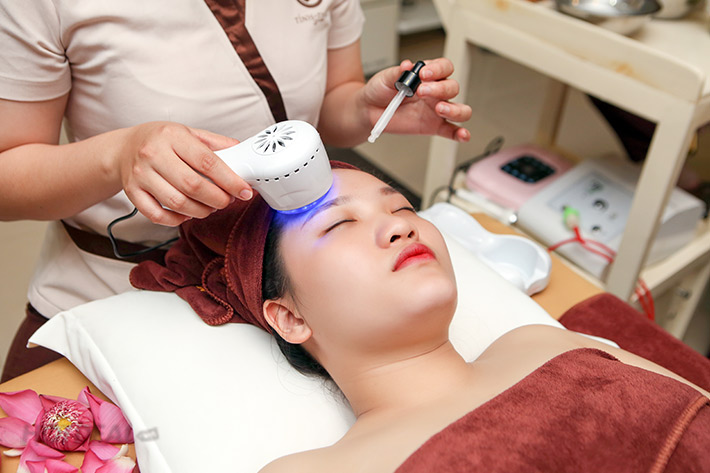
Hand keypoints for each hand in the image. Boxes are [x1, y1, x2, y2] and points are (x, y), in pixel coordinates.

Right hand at [118, 122, 251, 225]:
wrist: (124, 148)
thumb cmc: (161, 141)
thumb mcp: (188, 132)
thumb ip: (216, 143)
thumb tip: (241, 154)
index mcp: (172, 136)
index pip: (207, 162)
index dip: (230, 180)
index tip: (244, 191)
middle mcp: (153, 154)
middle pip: (193, 186)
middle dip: (218, 199)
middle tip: (228, 201)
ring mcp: (140, 175)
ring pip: (177, 203)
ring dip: (201, 211)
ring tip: (211, 207)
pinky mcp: (132, 192)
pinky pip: (158, 215)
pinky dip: (177, 220)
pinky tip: (188, 213)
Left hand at [362, 58, 471, 141]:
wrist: (370, 109)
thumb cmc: (380, 90)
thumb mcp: (385, 78)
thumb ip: (397, 73)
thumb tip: (407, 65)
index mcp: (427, 76)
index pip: (444, 67)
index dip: (438, 69)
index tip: (424, 73)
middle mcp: (436, 92)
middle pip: (453, 87)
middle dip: (439, 88)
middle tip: (421, 92)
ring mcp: (437, 110)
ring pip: (460, 109)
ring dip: (454, 109)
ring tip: (439, 109)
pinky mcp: (434, 126)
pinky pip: (452, 131)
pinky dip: (461, 133)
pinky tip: (463, 135)